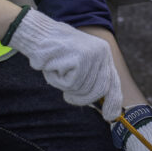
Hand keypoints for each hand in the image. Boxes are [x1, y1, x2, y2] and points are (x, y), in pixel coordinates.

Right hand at [8, 9, 122, 120]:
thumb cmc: (54, 53)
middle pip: (99, 90)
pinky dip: (59, 80)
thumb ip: (89, 79)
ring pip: (83, 88)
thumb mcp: (77, 65)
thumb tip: (100, 103)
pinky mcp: (82, 59)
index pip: (113, 81)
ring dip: (66, 86)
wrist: (38, 34)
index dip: (113, 101)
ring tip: (58, 70)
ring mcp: (94, 55)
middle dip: (82, 98)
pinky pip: (71, 84)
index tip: (110, 116)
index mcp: (103, 53)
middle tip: (67, 96)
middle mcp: (103, 53)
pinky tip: (55, 66)